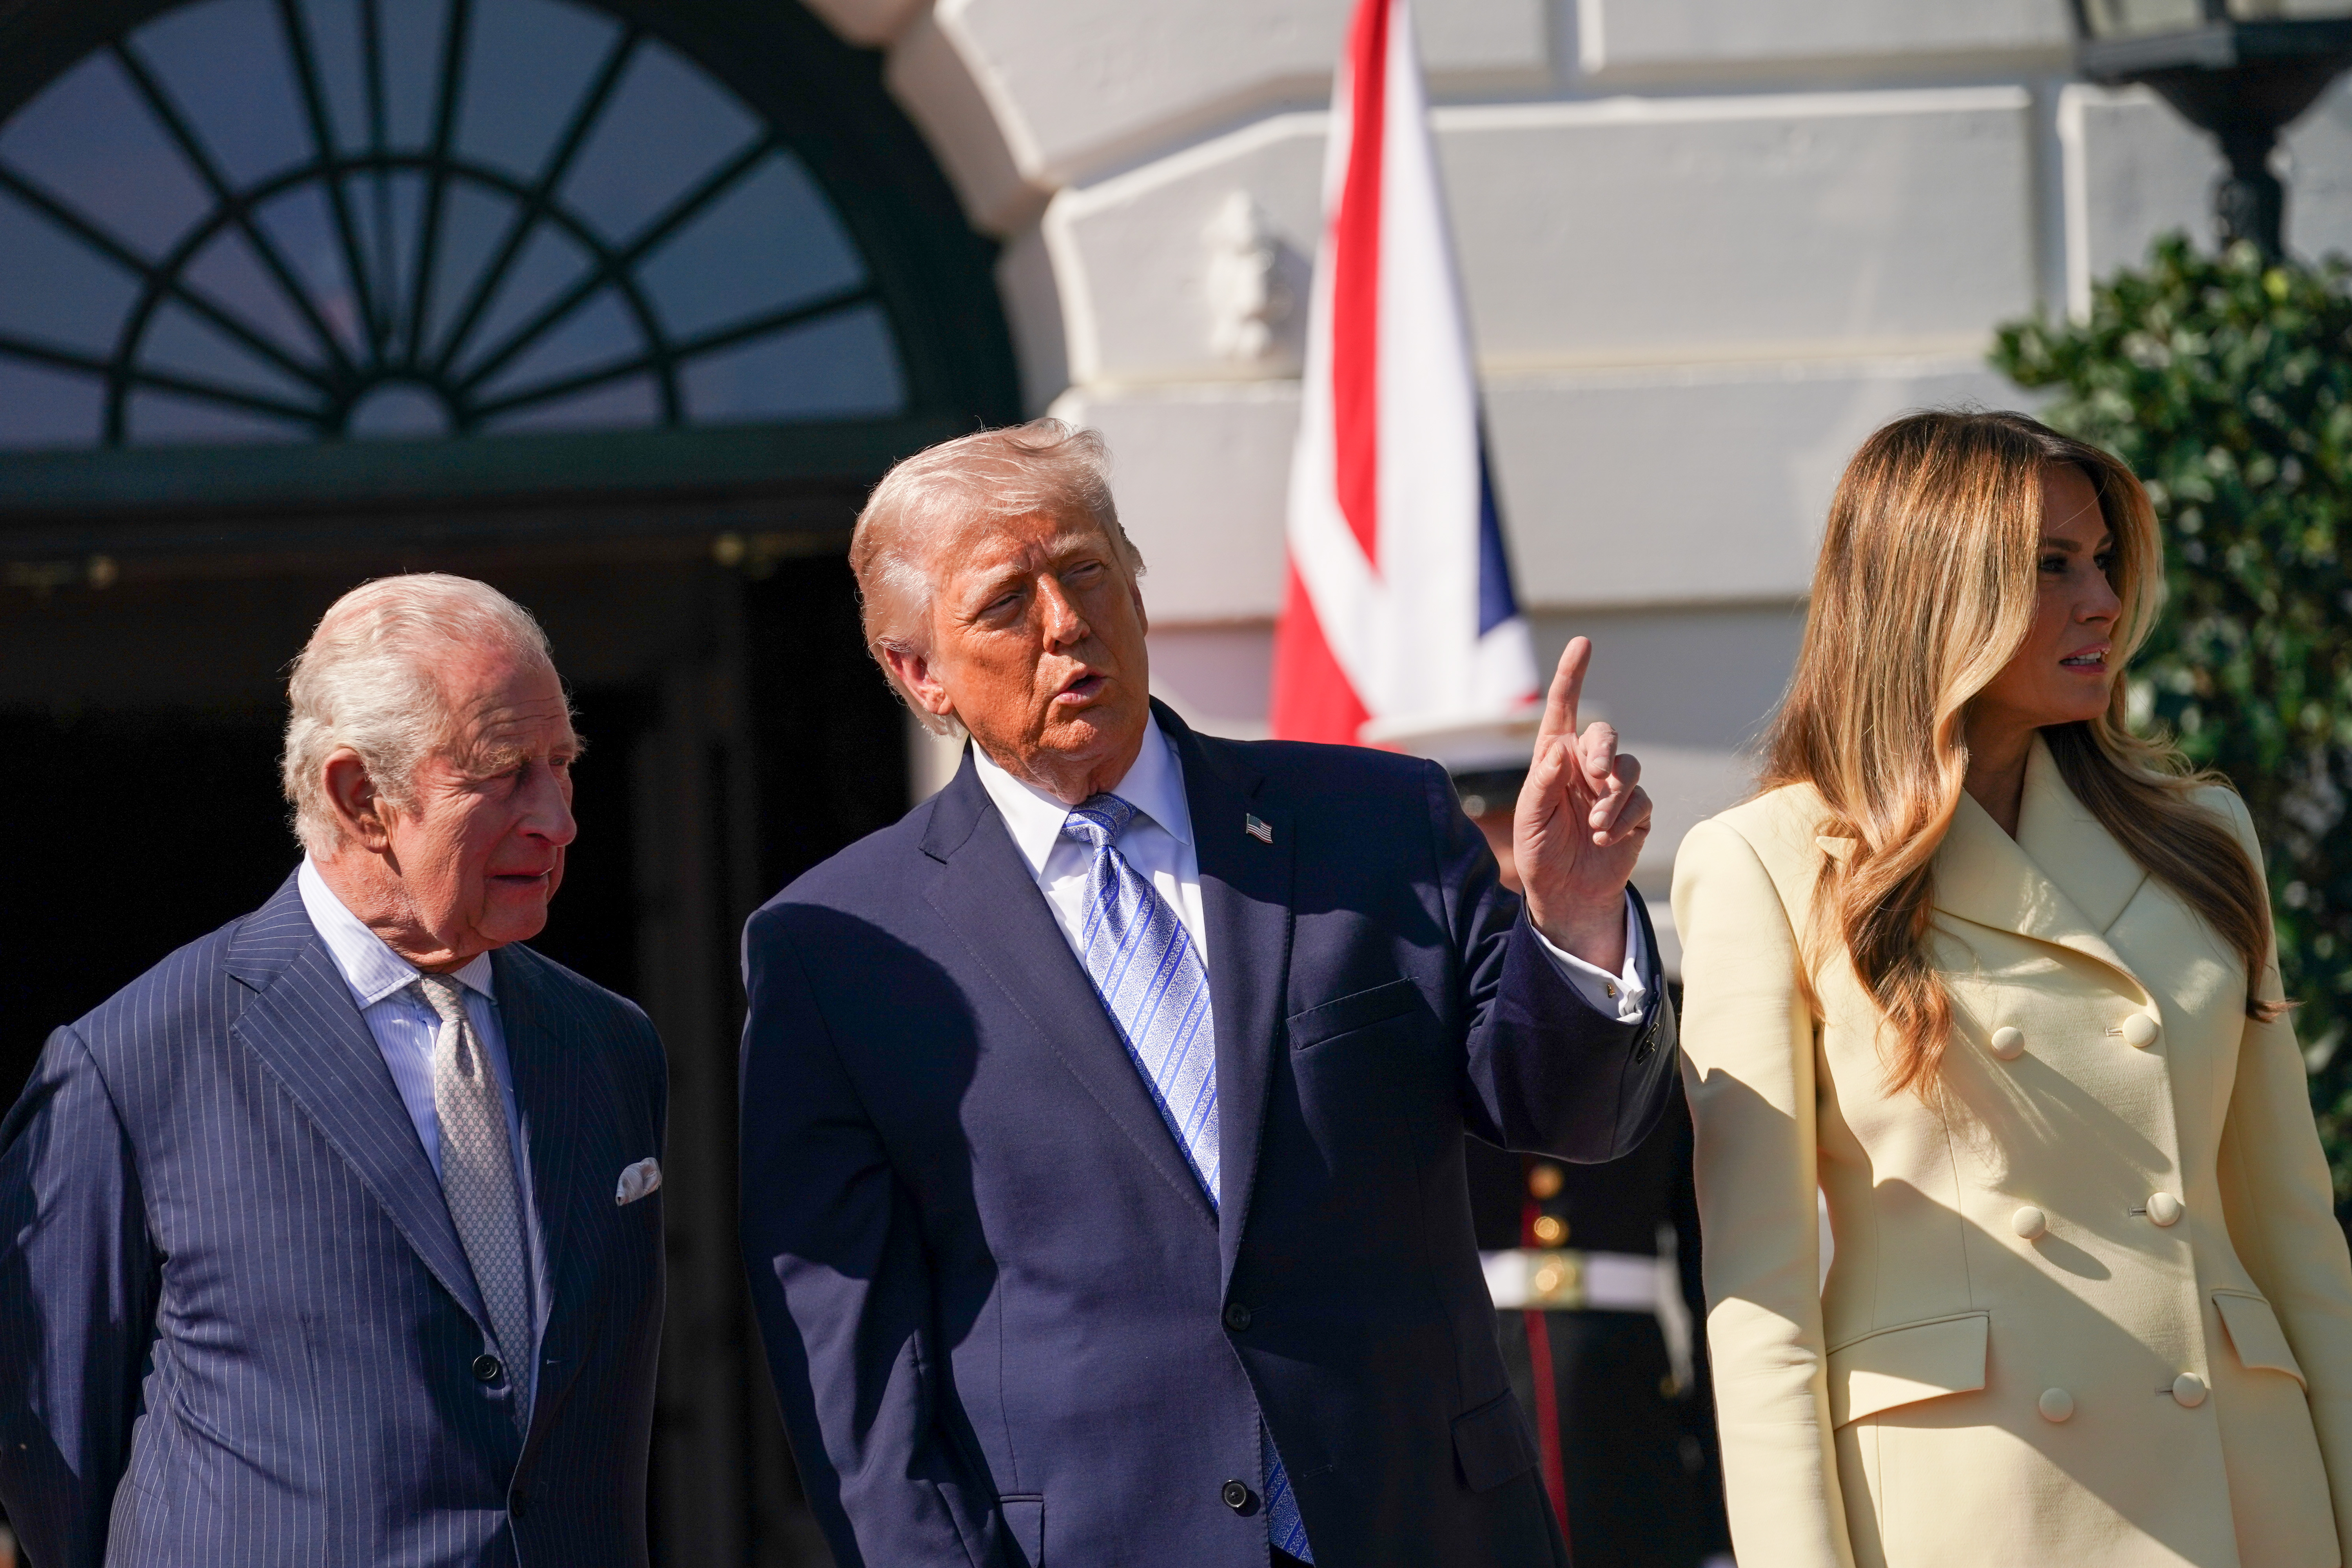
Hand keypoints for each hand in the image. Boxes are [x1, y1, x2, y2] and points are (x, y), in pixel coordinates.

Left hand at [1514, 637, 1650, 971]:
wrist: (1566, 893)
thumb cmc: (1540, 851)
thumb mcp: (1531, 817)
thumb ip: (1543, 781)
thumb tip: (1561, 747)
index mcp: (1555, 758)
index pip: (1564, 708)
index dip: (1572, 675)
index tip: (1582, 642)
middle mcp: (1586, 766)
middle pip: (1605, 734)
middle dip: (1602, 749)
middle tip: (1594, 774)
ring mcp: (1614, 788)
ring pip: (1628, 767)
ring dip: (1614, 794)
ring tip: (1595, 824)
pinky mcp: (1636, 812)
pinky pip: (1641, 801)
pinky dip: (1624, 817)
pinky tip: (1607, 837)